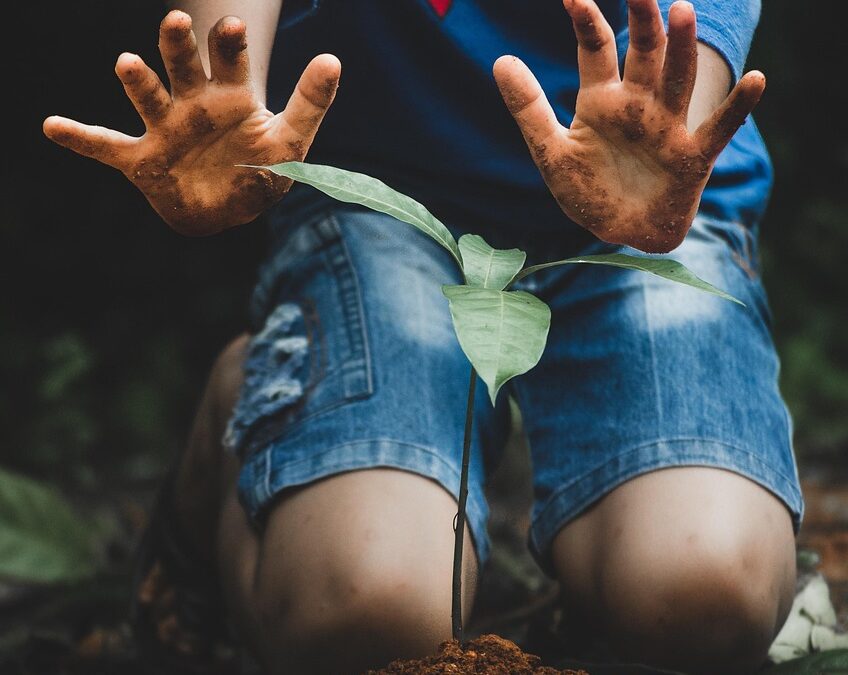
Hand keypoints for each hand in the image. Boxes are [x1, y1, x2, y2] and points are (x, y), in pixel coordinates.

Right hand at [43, 11, 340, 234]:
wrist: (232, 210)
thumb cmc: (263, 171)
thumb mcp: (292, 141)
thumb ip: (310, 103)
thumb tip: (334, 58)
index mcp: (231, 96)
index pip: (229, 62)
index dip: (228, 45)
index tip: (230, 29)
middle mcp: (194, 104)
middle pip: (183, 67)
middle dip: (180, 46)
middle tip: (178, 24)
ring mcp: (166, 129)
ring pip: (149, 97)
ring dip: (138, 80)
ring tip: (127, 63)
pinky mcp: (144, 160)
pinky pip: (108, 147)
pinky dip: (82, 138)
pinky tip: (53, 126)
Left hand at [494, 0, 764, 252]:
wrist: (618, 233)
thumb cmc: (587, 191)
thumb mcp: (551, 150)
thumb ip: (528, 107)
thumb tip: (500, 60)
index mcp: (601, 100)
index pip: (596, 49)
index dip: (586, 21)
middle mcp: (638, 104)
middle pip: (644, 53)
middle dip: (642, 20)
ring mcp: (667, 127)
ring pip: (677, 79)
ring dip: (681, 48)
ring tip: (681, 11)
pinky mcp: (692, 157)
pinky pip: (717, 129)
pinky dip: (737, 107)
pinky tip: (756, 80)